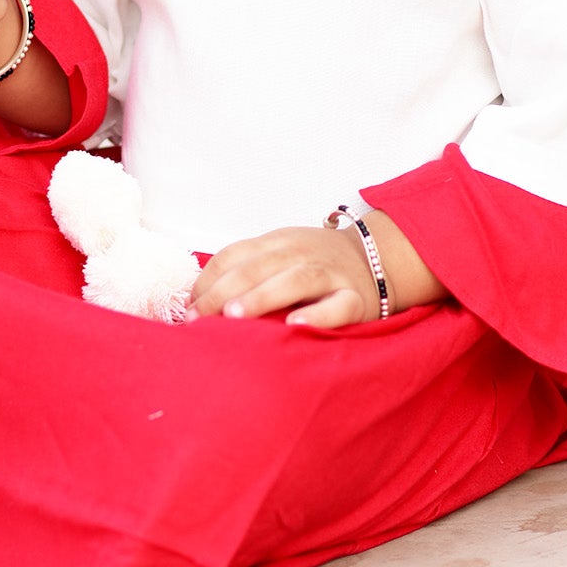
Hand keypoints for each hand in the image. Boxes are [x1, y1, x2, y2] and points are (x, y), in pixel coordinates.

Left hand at [190, 226, 381, 329]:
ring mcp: (330, 274)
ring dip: (262, 296)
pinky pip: (338, 305)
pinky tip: (295, 325)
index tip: (189, 308)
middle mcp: (302, 253)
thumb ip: (245, 269)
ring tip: (234, 316)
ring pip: (295, 280)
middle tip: (200, 317)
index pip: (235, 254)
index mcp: (278, 241)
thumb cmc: (315, 263)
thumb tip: (196, 300)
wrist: (377, 258)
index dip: (209, 280)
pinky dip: (317, 313)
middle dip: (224, 291)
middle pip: (258, 267)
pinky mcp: (355, 298)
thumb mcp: (280, 253)